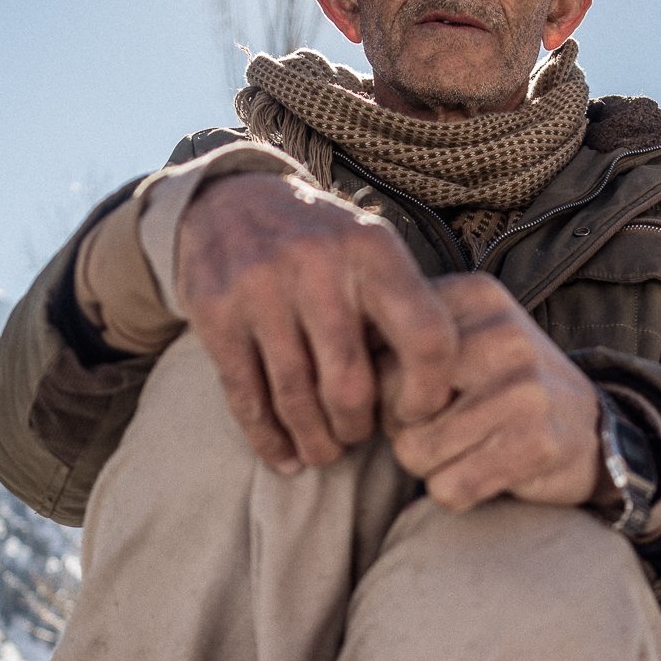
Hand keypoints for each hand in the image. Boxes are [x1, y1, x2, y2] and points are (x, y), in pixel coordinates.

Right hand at [171, 172, 457, 471]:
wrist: (228, 204)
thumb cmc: (322, 245)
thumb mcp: (370, 250)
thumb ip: (404, 306)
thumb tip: (444, 395)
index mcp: (372, 250)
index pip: (425, 336)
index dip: (428, 391)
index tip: (416, 412)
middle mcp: (317, 265)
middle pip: (350, 385)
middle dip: (357, 427)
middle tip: (358, 435)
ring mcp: (261, 290)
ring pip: (296, 399)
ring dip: (315, 442)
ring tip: (324, 453)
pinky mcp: (216, 315)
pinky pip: (247, 398)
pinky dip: (268, 439)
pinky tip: (284, 456)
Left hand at [384, 274, 603, 510]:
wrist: (595, 430)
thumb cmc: (505, 389)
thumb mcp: (464, 339)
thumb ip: (405, 339)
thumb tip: (333, 365)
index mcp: (475, 297)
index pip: (378, 348)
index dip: (381, 386)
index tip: (413, 395)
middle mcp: (503, 334)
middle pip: (390, 401)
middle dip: (400, 430)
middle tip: (439, 429)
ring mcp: (524, 388)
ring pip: (414, 451)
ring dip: (429, 467)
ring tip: (467, 451)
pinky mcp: (536, 443)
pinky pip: (450, 486)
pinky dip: (457, 492)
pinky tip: (486, 473)